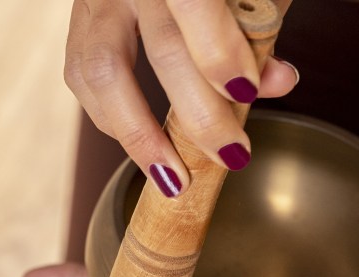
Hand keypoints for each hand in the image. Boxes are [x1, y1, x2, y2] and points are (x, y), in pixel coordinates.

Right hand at [63, 0, 297, 197]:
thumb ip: (260, 30)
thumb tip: (279, 81)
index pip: (197, 6)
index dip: (219, 54)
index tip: (245, 95)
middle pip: (164, 48)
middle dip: (200, 113)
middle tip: (232, 154)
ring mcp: (99, 0)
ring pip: (103, 71)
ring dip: (140, 135)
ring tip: (173, 179)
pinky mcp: (79, 22)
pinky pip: (82, 76)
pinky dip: (112, 120)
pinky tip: (143, 148)